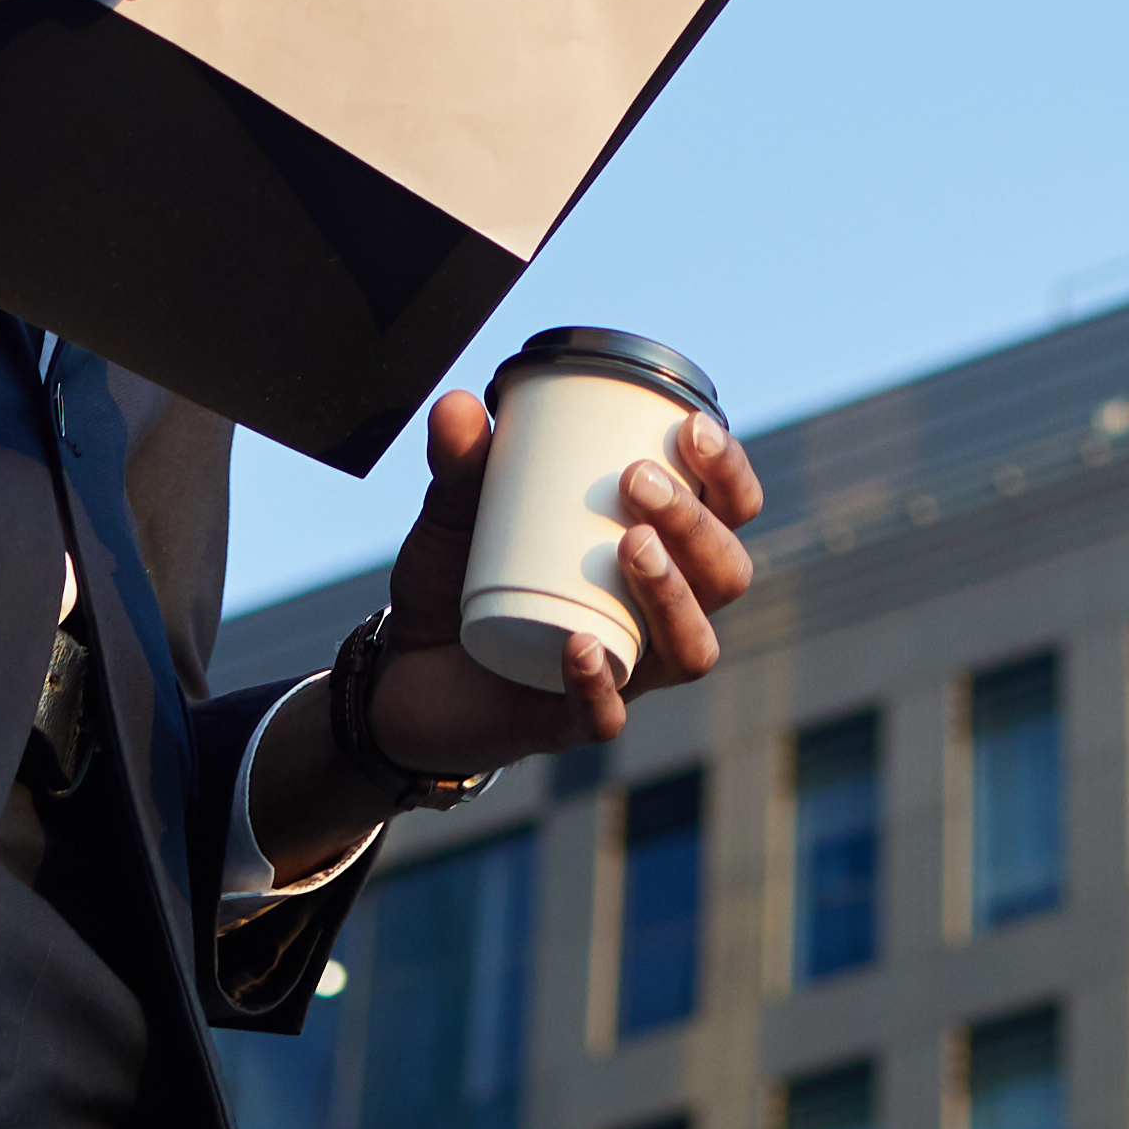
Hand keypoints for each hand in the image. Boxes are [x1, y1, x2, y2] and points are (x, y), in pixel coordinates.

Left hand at [269, 392, 768, 861]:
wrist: (398, 670)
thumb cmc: (455, 579)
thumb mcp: (456, 513)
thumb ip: (459, 462)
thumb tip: (456, 405)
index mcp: (654, 551)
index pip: (728, 512)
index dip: (730, 474)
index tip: (691, 427)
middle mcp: (655, 616)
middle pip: (724, 576)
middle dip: (696, 525)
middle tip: (639, 481)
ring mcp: (622, 672)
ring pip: (692, 649)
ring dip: (674, 595)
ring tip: (631, 547)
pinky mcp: (570, 723)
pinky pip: (606, 716)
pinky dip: (600, 683)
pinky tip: (579, 645)